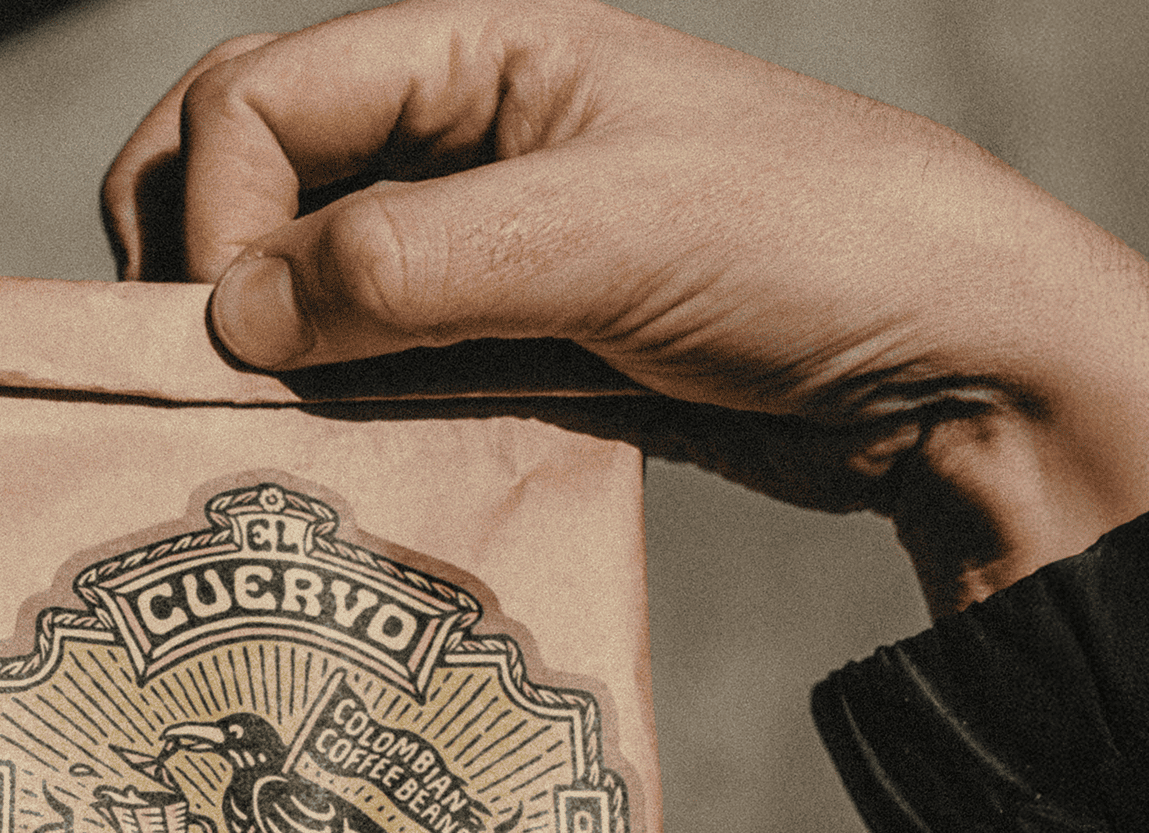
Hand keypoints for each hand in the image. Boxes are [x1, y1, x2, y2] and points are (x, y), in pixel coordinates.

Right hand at [105, 0, 1148, 612]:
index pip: (260, 99)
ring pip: (300, 278)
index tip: (234, 339)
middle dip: (196, 265)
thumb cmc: (816, 248)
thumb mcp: (608, 233)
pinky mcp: (506, 345)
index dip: (213, 213)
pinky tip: (333, 461)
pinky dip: (329, 406)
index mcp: (482, 55)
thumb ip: (409, 262)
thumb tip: (228, 317)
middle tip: (194, 382)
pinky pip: (370, 363)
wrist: (954, 367)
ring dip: (256, 352)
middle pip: (251, 173)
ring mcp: (481, 249)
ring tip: (252, 440)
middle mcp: (462, 141)